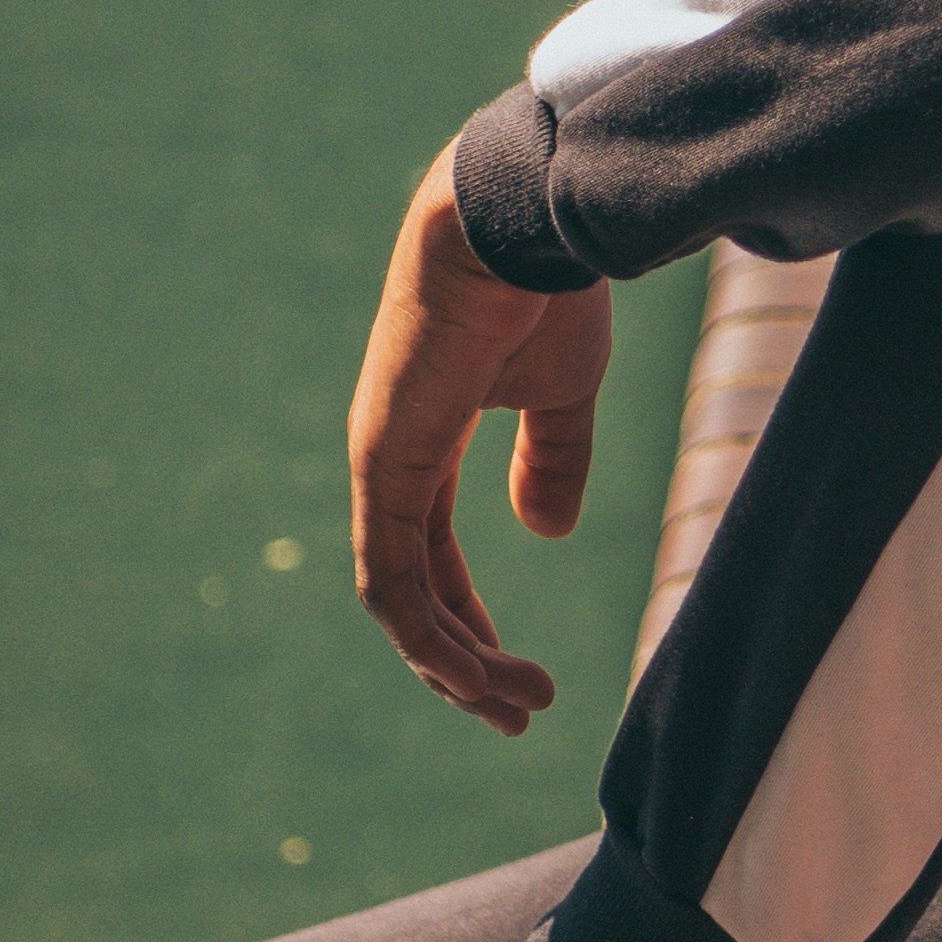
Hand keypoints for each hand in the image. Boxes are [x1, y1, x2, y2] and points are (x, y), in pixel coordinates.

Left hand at [346, 145, 613, 736]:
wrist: (520, 226)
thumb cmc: (545, 289)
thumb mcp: (561, 393)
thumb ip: (553, 460)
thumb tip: (547, 530)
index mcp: (427, 439)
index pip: (432, 555)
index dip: (470, 622)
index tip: (519, 675)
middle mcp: (391, 460)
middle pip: (412, 590)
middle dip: (459, 661)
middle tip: (514, 714)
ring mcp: (380, 465)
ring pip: (399, 601)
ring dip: (452, 665)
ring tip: (511, 708)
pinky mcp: (384, 467)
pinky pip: (393, 579)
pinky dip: (429, 637)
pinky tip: (473, 677)